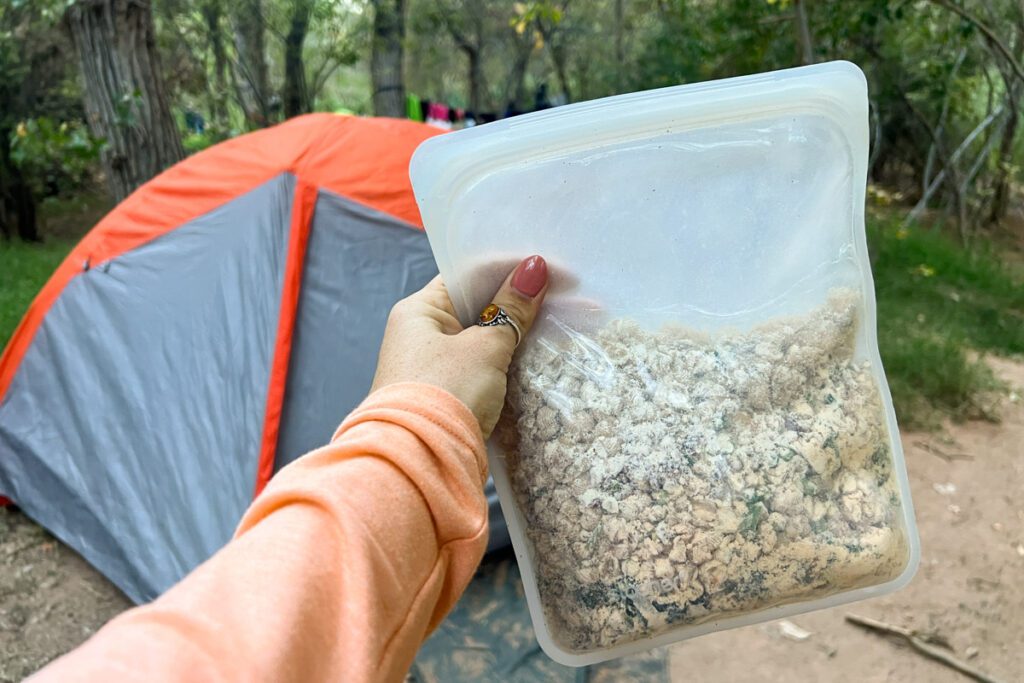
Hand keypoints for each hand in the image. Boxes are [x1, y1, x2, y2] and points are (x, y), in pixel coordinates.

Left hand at [371, 256, 548, 437]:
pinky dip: (507, 360)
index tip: (554, 271)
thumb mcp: (485, 347)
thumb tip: (534, 269)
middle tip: (566, 295)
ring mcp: (432, 366)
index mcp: (419, 311)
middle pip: (476, 306)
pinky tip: (538, 357)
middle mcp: (420, 334)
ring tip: (560, 322)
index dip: (512, 268)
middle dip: (520, 301)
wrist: (420, 463)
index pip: (469, 275)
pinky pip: (482, 366)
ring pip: (482, 338)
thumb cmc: (446, 393)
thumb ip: (512, 309)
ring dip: (517, 332)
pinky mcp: (446, 395)